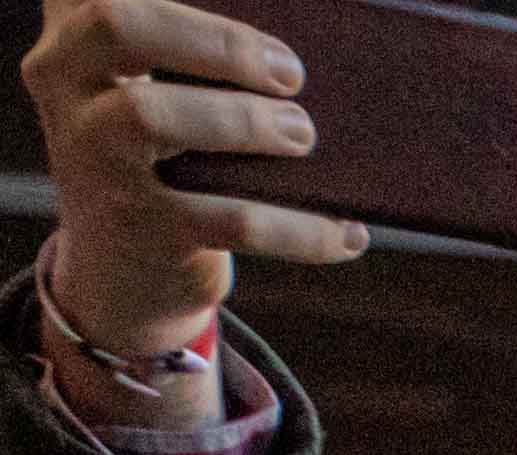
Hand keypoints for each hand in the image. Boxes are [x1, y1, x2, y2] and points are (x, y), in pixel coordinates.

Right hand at [29, 0, 351, 391]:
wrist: (122, 263)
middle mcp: (65, 84)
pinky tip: (346, 231)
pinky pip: (228, 220)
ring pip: (152, 115)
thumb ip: (194, 48)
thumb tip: (291, 50)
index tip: (254, 6)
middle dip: (215, 42)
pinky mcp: (140, 228)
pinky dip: (300, 228)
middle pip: (118, 25)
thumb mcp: (156, 83)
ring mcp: (94, 157)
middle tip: (289, 73)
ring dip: (242, 121)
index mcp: (74, 33)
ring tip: (302, 134)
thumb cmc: (164, 148)